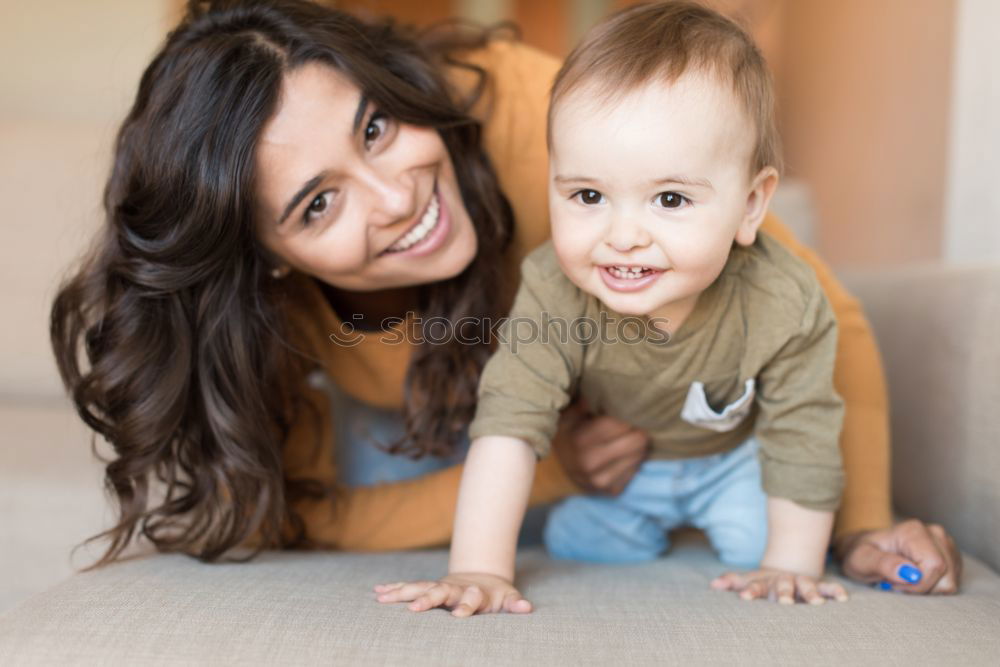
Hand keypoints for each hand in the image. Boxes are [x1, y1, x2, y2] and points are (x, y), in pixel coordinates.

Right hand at [374, 572, 532, 617]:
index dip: (466, 607)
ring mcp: (440, 587)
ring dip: (402, 593)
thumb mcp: (508, 599)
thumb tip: (527, 608)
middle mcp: (454, 588)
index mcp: (475, 594)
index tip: (458, 616)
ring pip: (420, 588)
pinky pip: (410, 587)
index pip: (471, 600)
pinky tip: (377, 592)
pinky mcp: (429, 588)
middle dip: (428, 599)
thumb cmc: (496, 595)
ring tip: (382, 598)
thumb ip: (515, 604)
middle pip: (440, 592)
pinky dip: (394, 589)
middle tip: (415, 609)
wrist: (483, 576)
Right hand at [552, 399, 649, 495]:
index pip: (621, 424)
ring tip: (628, 439)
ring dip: (638, 446)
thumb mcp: (569, 414)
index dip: (628, 414)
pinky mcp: (611, 491)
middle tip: (634, 424)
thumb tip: (607, 389)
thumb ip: (586, 401)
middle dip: (637, 430)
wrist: (557, 469)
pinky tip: (624, 455)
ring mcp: (600, 481)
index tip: (629, 409)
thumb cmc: (568, 434)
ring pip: (639, 456)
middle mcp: (590, 463)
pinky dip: (633, 461)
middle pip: (637, 441)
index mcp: (580, 440)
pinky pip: (635, 471)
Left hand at [711, 569, 848, 604]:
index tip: (744, 598)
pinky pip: (828, 587)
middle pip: (782, 586)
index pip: (755, 586)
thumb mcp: (748, 581)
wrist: (786, 569)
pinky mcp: (818, 586)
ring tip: (817, 604)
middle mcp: (784, 581)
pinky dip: (835, 591)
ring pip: (807, 586)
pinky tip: (843, 598)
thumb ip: (732, 582)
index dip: (750, 592)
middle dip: (783, 593)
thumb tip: (713, 584)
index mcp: (765, 582)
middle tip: (784, 603)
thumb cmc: (763, 583)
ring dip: (811, 593)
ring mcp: (801, 582)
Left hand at [835, 519, 961, 593]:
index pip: (935, 566)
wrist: (865, 551)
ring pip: (950, 583)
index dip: (917, 584)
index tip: (894, 583)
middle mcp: (935, 534)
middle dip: (922, 588)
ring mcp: (945, 544)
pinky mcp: (950, 556)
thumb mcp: (861, 560)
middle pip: (946, 578)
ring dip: (927, 589)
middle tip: (898, 582)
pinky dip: (932, 587)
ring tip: (905, 579)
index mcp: (914, 531)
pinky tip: (915, 578)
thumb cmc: (860, 555)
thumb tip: (911, 574)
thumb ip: (884, 564)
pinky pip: (950, 583)